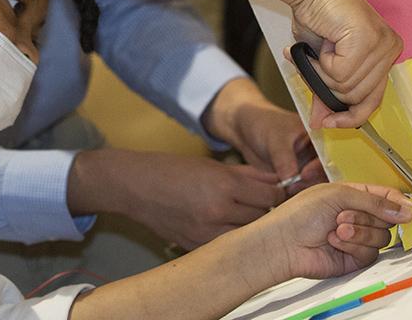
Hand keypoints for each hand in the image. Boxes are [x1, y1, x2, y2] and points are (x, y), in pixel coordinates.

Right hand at [68, 149, 287, 249]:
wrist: (134, 186)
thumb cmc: (170, 170)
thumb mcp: (211, 165)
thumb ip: (247, 173)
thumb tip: (276, 180)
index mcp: (224, 185)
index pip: (270, 195)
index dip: (276, 192)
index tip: (275, 191)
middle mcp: (218, 211)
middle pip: (263, 216)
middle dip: (264, 209)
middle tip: (257, 202)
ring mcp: (206, 233)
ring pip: (247, 234)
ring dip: (248, 225)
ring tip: (238, 214)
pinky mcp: (196, 246)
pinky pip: (226, 244)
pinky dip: (229, 236)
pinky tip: (221, 225)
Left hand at [203, 78, 324, 193]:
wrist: (244, 129)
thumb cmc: (263, 123)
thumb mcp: (275, 138)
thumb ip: (284, 158)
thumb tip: (292, 179)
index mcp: (317, 138)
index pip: (327, 155)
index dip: (319, 167)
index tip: (304, 175)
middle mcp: (315, 155)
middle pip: (323, 174)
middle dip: (310, 183)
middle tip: (293, 187)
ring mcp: (305, 167)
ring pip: (311, 185)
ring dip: (301, 191)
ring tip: (285, 191)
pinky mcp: (294, 179)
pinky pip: (298, 190)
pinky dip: (292, 194)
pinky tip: (282, 197)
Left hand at [253, 183, 411, 280]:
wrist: (285, 242)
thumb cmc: (301, 213)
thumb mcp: (338, 195)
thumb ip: (374, 202)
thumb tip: (406, 210)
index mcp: (352, 195)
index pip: (384, 197)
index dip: (397, 202)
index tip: (407, 208)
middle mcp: (356, 216)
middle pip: (387, 219)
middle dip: (367, 217)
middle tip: (343, 215)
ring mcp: (356, 237)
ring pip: (381, 237)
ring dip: (359, 232)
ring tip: (335, 228)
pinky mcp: (354, 258)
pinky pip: (370, 254)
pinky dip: (353, 246)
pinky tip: (334, 241)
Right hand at [285, 0, 401, 128]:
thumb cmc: (316, 18)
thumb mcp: (322, 63)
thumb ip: (327, 91)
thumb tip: (321, 122)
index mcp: (386, 54)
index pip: (374, 99)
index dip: (350, 116)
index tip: (328, 124)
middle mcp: (391, 49)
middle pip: (357, 96)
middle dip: (326, 86)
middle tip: (311, 65)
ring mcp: (382, 44)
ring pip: (346, 86)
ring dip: (321, 72)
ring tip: (316, 50)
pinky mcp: (368, 39)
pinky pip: (340, 73)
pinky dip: (322, 63)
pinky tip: (322, 44)